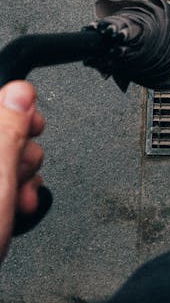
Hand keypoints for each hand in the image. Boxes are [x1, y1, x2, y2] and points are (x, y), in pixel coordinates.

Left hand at [0, 82, 44, 264]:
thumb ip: (7, 130)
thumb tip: (20, 92)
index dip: (16, 110)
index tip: (33, 125)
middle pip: (0, 137)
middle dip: (21, 154)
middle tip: (23, 174)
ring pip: (1, 164)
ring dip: (21, 180)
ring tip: (21, 200)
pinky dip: (12, 197)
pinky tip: (16, 210)